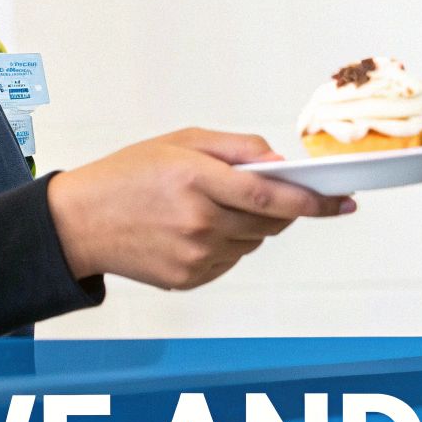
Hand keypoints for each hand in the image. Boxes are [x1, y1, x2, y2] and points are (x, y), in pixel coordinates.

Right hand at [46, 128, 354, 289]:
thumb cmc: (128, 175)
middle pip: (270, 221)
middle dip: (284, 208)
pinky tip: (198, 228)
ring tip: (215, 206)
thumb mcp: (180, 141)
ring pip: (254, 242)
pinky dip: (229, 244)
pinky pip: (231, 260)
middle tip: (277, 193)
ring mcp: (194, 256)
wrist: (78, 223)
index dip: (313, 200)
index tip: (343, 200)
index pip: (269, 196)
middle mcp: (198, 222)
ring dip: (252, 225)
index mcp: (195, 180)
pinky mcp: (189, 279)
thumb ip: (236, 148)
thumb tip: (280, 162)